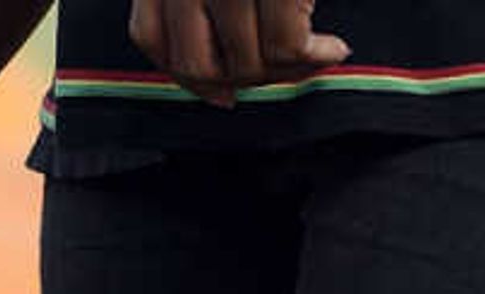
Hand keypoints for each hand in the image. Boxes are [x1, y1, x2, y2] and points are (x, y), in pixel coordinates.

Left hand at [127, 0, 346, 102]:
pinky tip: (333, 49)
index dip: (186, 75)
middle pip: (196, 63)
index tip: (219, 93)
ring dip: (284, 71)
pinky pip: (284, 48)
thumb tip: (219, 78)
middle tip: (282, 72)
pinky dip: (313, 59)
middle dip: (240, 81)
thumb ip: (205, 3)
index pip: (151, 36)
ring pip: (242, 62)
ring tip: (315, 55)